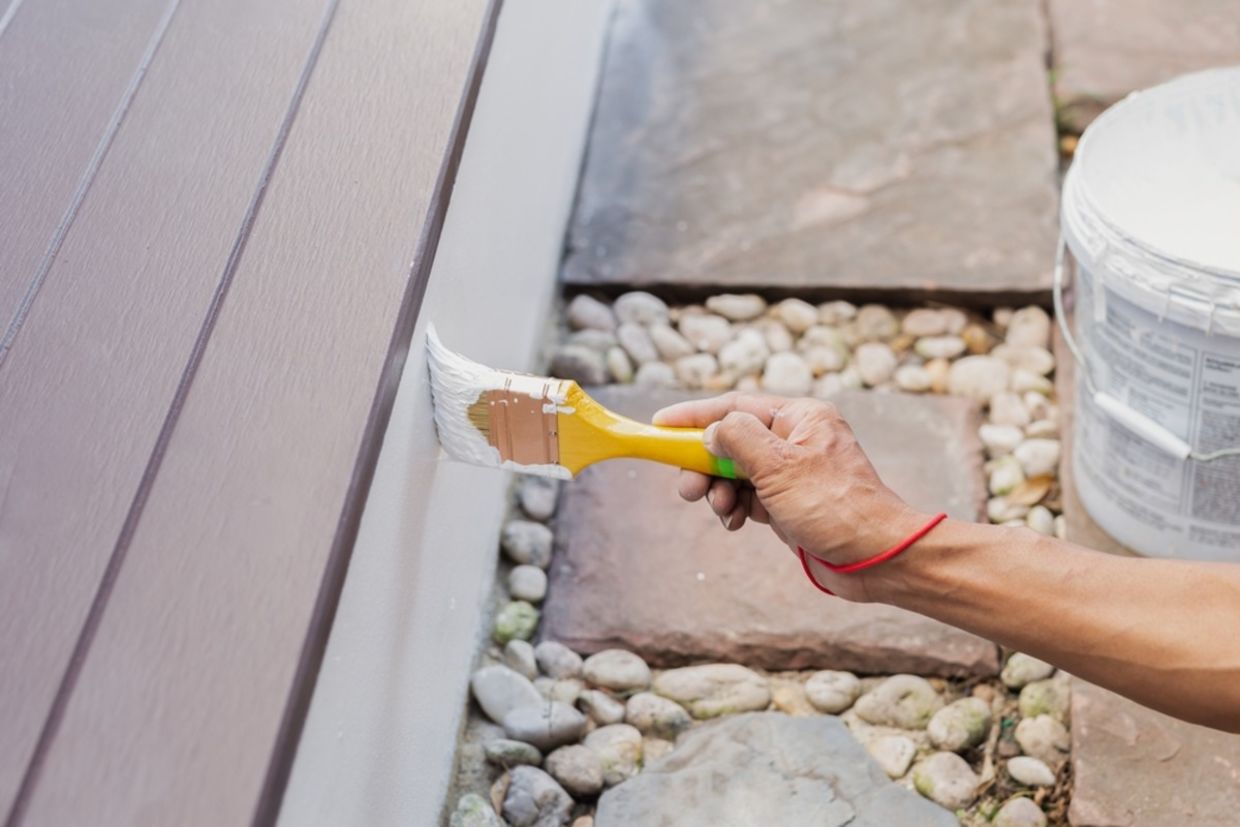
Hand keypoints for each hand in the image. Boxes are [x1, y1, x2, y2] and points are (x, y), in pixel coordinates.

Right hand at [651, 392, 927, 599]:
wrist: (876, 558)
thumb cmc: (835, 507)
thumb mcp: (780, 466)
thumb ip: (738, 440)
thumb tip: (711, 432)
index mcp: (799, 417)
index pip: (735, 407)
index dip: (694, 416)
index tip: (659, 423)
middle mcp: (795, 440)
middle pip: (731, 441)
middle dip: (704, 464)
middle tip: (687, 487)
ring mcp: (793, 473)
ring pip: (736, 472)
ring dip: (719, 491)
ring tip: (722, 509)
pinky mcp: (790, 503)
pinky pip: (748, 497)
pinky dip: (736, 508)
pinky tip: (736, 522)